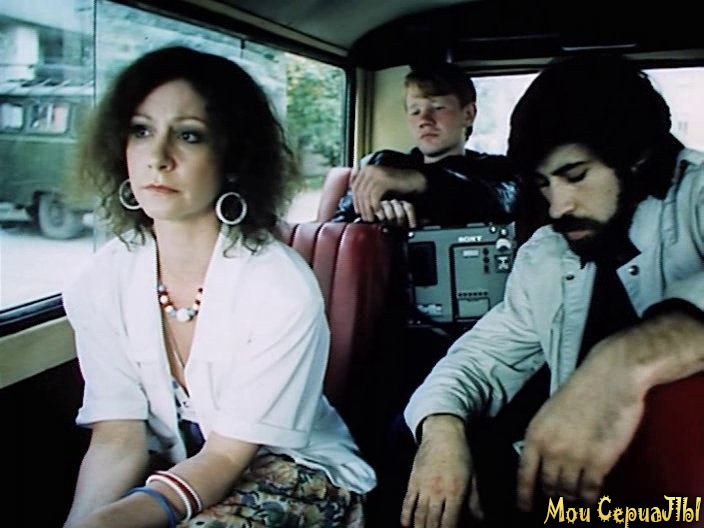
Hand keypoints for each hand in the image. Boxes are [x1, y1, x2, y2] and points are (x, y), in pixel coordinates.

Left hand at [350, 164, 425, 221]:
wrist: (415, 180)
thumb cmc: (398, 185)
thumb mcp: (380, 184)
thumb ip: (368, 189)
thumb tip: (357, 202)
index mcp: (366, 169)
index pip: (354, 187)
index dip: (355, 201)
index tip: (358, 211)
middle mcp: (370, 169)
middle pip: (359, 192)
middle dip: (361, 207)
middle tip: (365, 218)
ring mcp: (377, 174)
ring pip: (365, 195)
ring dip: (367, 209)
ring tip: (371, 217)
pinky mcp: (384, 180)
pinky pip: (374, 197)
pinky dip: (375, 206)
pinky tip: (378, 212)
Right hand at [401, 415, 482, 527]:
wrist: (442, 434)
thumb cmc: (461, 455)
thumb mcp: (472, 478)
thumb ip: (475, 502)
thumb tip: (481, 521)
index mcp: (455, 492)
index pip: (450, 523)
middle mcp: (438, 491)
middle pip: (433, 522)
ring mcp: (423, 486)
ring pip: (419, 515)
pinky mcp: (413, 481)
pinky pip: (407, 502)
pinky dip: (405, 515)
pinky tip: (405, 525)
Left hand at [516, 337, 645, 510]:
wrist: (611, 377)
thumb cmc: (583, 389)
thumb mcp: (551, 411)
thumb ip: (546, 436)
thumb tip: (543, 461)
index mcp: (535, 434)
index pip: (524, 474)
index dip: (524, 495)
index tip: (523, 508)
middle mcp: (550, 449)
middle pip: (548, 486)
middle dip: (554, 495)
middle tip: (560, 501)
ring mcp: (574, 457)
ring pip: (568, 492)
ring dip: (572, 497)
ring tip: (577, 499)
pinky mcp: (599, 462)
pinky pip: (589, 492)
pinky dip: (590, 500)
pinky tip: (591, 502)